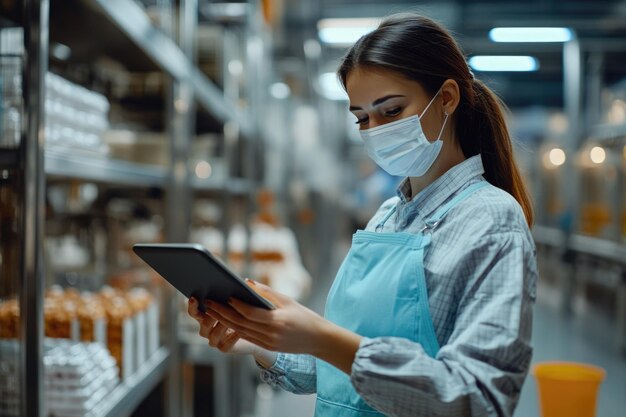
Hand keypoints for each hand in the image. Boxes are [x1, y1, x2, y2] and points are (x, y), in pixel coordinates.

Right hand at [187, 297, 255, 354]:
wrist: (253, 332)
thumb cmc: (243, 312)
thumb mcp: (237, 302)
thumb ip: (231, 295)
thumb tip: (241, 283)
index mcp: (205, 316)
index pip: (194, 312)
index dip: (192, 306)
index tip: (193, 298)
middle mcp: (206, 329)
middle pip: (204, 323)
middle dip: (212, 315)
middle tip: (218, 307)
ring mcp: (214, 340)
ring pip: (214, 334)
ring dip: (223, 325)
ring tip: (233, 318)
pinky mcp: (224, 348)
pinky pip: (226, 344)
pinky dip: (233, 337)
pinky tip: (240, 331)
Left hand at [203, 280, 327, 354]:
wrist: (319, 340)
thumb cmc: (305, 316)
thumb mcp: (288, 301)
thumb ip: (267, 292)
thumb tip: (246, 282)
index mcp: (277, 321)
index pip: (251, 313)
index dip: (237, 305)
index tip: (226, 295)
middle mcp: (270, 335)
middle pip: (241, 323)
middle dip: (222, 312)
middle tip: (209, 302)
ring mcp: (268, 343)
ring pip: (240, 332)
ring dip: (224, 321)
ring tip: (211, 310)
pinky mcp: (268, 347)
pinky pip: (247, 337)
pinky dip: (234, 328)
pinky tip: (225, 320)